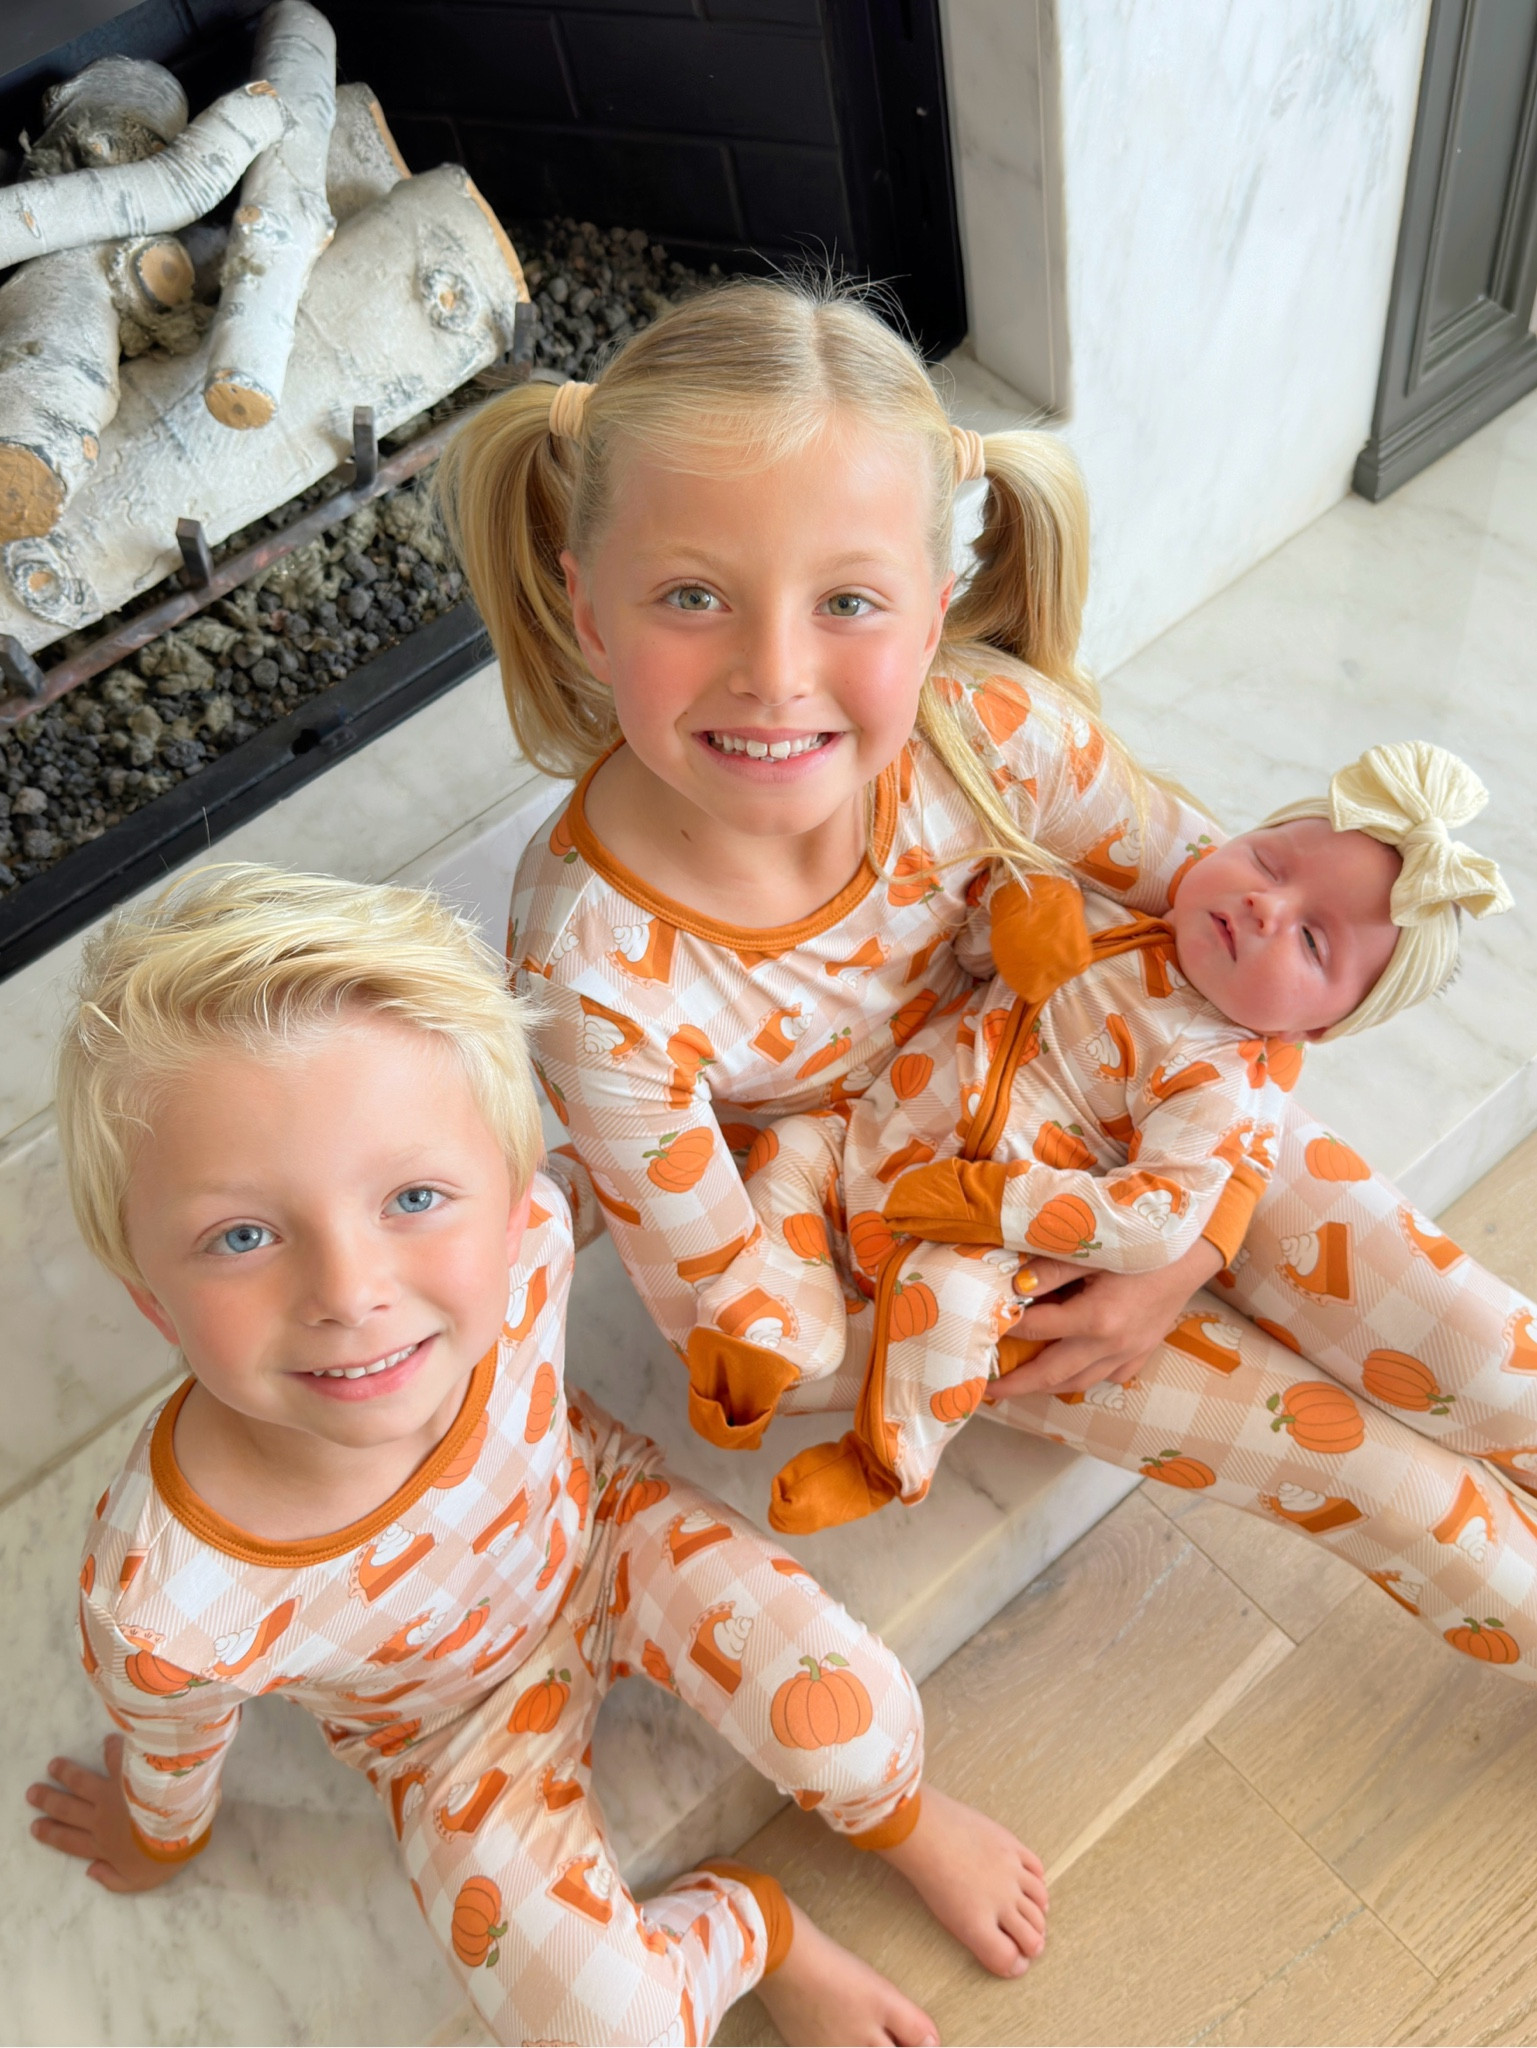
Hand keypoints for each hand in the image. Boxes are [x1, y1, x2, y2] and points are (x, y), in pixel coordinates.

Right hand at [26, 1735, 179, 1892]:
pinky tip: (108, 1741)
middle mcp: (102, 1818)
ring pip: (83, 1782)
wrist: (178, 1827)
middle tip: (33, 1792)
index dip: (52, 1834)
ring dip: (67, 1774)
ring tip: (54, 1765)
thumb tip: (90, 1871)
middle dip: (49, 1801)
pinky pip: (117, 1758)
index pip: (72, 1840)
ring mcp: (113, 1793)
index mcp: (103, 1845)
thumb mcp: (138, 1881)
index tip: (36, 1827)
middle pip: (69, 1809)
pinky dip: (112, 1749)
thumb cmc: (162, 1857)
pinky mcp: (129, 1774)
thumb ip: (113, 1880)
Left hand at [991, 1236, 1224, 1397]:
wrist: (1194, 1250)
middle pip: (1052, 1375)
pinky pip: (1108, 1378)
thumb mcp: (1093, 1250)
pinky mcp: (1143, 1352)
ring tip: (1020, 1387)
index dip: (1007, 1327)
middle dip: (1016, 1385)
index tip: (982, 1327)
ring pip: (1079, 1383)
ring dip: (1046, 1387)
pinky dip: (1083, 1380)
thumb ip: (1051, 1268)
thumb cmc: (1142, 1244)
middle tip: (986, 1391)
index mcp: (1096, 1318)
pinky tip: (1071, 1375)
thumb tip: (1013, 1287)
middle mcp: (1111, 1345)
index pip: (1036, 1329)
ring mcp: (1129, 1353)